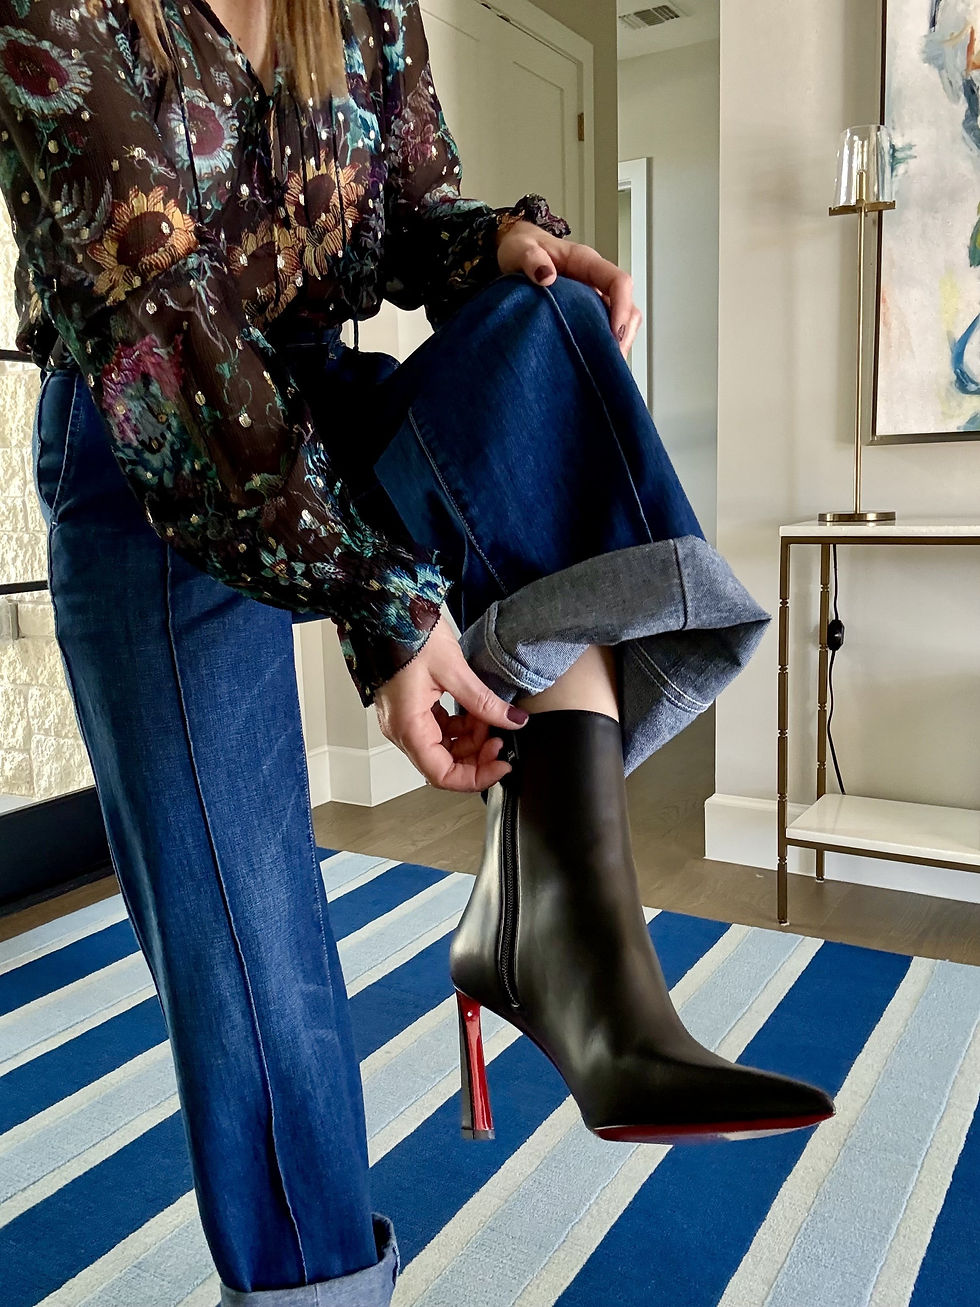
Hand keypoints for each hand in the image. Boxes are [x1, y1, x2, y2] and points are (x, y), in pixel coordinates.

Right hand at [373, 614, 528, 791]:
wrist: (386, 609)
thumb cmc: (406, 633)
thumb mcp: (453, 669)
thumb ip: (484, 701)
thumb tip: (512, 721)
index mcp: (408, 726)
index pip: (441, 775)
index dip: (475, 777)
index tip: (501, 764)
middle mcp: (402, 729)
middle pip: (443, 764)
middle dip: (476, 756)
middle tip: (500, 737)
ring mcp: (405, 719)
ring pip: (443, 748)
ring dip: (470, 740)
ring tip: (489, 717)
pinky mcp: (411, 708)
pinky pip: (438, 729)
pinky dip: (460, 726)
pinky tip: (475, 710)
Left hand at [496, 220, 641, 358]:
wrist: (518, 253)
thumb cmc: (522, 249)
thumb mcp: (520, 250)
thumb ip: (530, 260)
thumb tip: (546, 276)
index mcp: (586, 262)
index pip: (618, 282)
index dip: (622, 307)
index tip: (614, 333)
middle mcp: (595, 281)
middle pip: (627, 305)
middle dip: (624, 333)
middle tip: (611, 360)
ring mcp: (592, 297)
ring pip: (620, 319)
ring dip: (618, 342)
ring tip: (605, 366)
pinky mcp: (584, 312)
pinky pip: (603, 328)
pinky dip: (603, 345)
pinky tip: (593, 362)